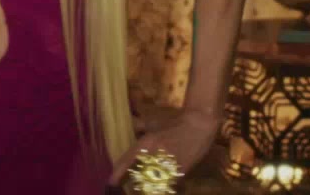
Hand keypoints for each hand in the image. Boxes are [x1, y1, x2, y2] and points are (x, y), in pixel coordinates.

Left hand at [107, 109, 222, 191]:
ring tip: (146, 187)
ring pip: (153, 182)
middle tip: (131, 184)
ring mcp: (167, 164)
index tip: (111, 181)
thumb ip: (139, 127)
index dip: (117, 173)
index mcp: (146, 143)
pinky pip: (169, 184)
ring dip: (150, 185)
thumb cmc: (174, 122)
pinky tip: (164, 185)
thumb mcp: (153, 123)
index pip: (127, 160)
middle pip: (139, 176)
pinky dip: (165, 186)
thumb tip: (130, 128)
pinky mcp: (180, 172)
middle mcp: (154, 155)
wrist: (198, 124)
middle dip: (135, 182)